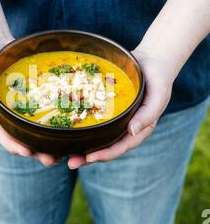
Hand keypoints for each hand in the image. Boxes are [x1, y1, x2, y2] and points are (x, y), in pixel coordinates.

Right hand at [0, 36, 58, 166]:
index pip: (4, 135)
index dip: (15, 145)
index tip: (28, 153)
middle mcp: (9, 117)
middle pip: (23, 139)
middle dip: (37, 152)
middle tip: (53, 161)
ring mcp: (22, 111)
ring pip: (35, 132)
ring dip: (48, 145)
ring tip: (65, 153)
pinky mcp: (33, 102)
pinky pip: (44, 116)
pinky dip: (54, 126)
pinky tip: (68, 131)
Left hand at [68, 45, 175, 168]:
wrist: (152, 61)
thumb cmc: (159, 79)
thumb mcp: (158, 96)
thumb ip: (148, 114)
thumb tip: (131, 132)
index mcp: (139, 130)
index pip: (121, 147)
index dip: (106, 154)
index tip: (90, 157)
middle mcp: (125, 128)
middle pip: (105, 147)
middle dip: (88, 157)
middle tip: (70, 162)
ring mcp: (115, 119)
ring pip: (96, 136)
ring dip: (81, 145)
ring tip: (63, 152)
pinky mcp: (105, 109)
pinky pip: (92, 119)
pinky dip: (80, 126)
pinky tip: (66, 129)